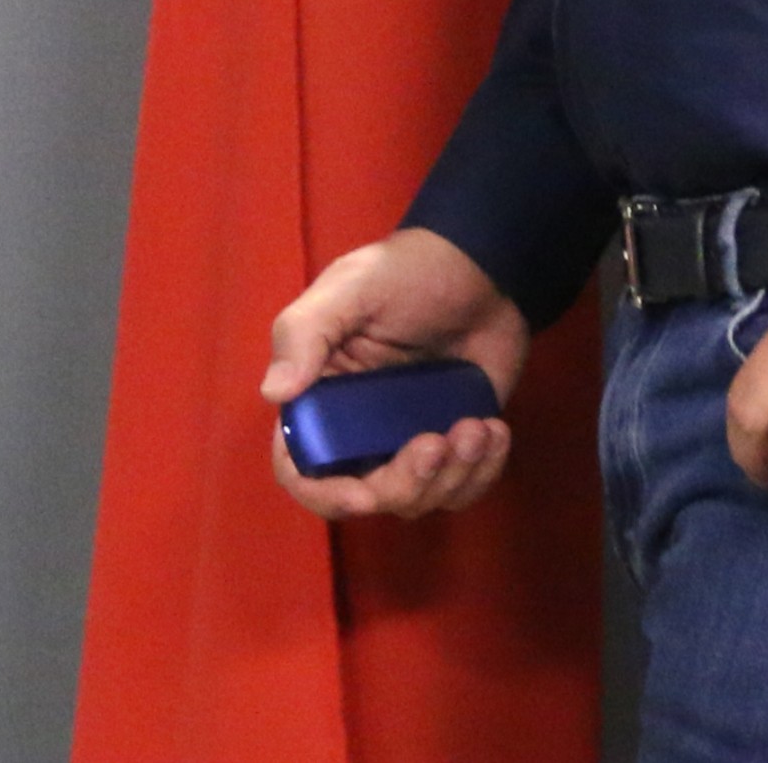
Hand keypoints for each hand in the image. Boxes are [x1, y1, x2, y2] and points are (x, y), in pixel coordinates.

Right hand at [260, 228, 529, 521]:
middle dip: (407, 484)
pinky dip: (483, 472)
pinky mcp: (455, 444)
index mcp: (322, 397)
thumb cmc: (408, 273)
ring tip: (476, 427)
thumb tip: (273, 392)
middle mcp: (360, 429)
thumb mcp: (351, 289)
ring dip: (453, 476)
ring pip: (421, 498)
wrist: (484, 268)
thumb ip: (306, 333)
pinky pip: (464, 487)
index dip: (324, 492)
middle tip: (439, 443)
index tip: (364, 496)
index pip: (301, 467)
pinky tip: (494, 431)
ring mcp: (409, 440)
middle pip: (369, 494)